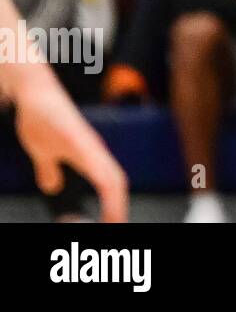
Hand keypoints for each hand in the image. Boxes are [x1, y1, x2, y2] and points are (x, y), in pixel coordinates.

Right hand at [13, 66, 127, 221]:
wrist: (34, 91)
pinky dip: (104, 182)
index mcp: (90, 157)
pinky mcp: (79, 137)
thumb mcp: (43, 152)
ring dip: (115, 201)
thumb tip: (53, 186)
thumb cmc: (42, 117)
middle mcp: (95, 151)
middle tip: (116, 227)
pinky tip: (108, 192)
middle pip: (117, 183)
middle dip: (119, 209)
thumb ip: (50, 169)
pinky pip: (96, 161)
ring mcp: (89, 144)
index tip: (116, 224)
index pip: (111, 185)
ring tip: (115, 221)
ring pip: (112, 175)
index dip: (116, 207)